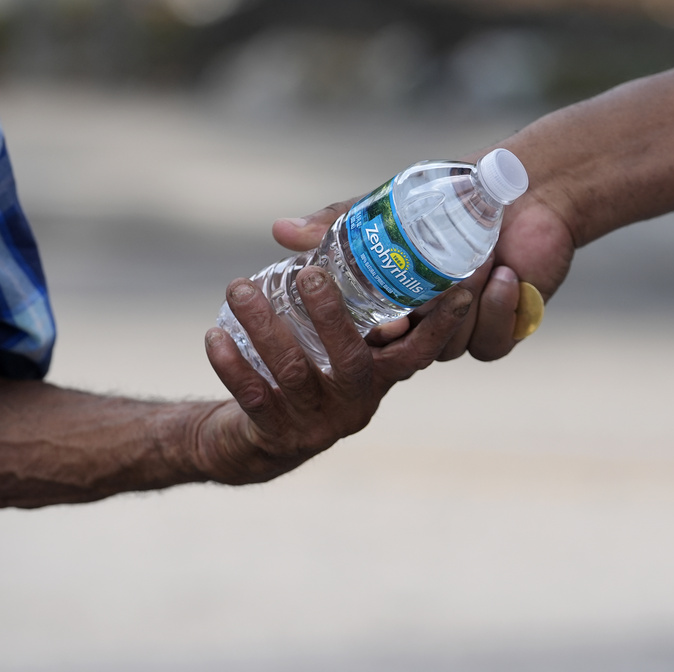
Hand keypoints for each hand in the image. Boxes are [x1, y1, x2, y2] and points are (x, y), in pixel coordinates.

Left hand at [201, 266, 472, 484]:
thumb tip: (286, 228)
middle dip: (332, 316)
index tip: (459, 287)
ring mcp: (319, 424)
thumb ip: (319, 279)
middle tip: (308, 273)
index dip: (441, 323)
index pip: (417, 350)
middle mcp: (357, 402)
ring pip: (294, 375)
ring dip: (264, 326)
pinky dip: (232, 366)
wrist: (254, 441)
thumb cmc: (298, 367)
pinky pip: (255, 399)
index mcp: (377, 374)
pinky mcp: (278, 438)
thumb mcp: (319, 329)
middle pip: (354, 362)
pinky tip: (214, 335)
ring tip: (238, 288)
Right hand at [270, 193, 574, 361]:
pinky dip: (499, 308)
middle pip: (405, 352)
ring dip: (464, 305)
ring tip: (481, 258)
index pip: (366, 338)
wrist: (526, 190)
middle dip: (412, 330)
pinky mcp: (499, 332)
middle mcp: (421, 326)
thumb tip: (278, 230)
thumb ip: (335, 225)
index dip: (365, 338)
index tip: (375, 320)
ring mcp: (459, 332)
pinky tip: (507, 275)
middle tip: (414, 307)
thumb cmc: (453, 199)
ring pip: (449, 347)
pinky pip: (489, 343)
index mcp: (389, 304)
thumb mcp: (386, 210)